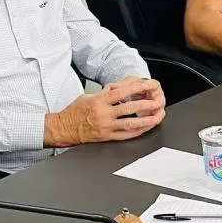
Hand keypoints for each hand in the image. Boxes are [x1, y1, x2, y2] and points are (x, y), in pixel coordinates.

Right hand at [45, 78, 164, 145]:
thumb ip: (103, 93)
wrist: (64, 128)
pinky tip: (145, 128)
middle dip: (145, 105)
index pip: (121, 92)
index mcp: (99, 101)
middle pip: (129, 108)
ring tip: (156, 117)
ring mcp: (106, 126)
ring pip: (130, 123)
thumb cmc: (74, 112)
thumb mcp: (87, 96)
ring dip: (145, 120)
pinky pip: (125, 135)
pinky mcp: (107, 137)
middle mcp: (104, 114)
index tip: (147, 85)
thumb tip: (115, 88)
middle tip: (157, 102)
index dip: (136, 88)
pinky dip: (137, 131)